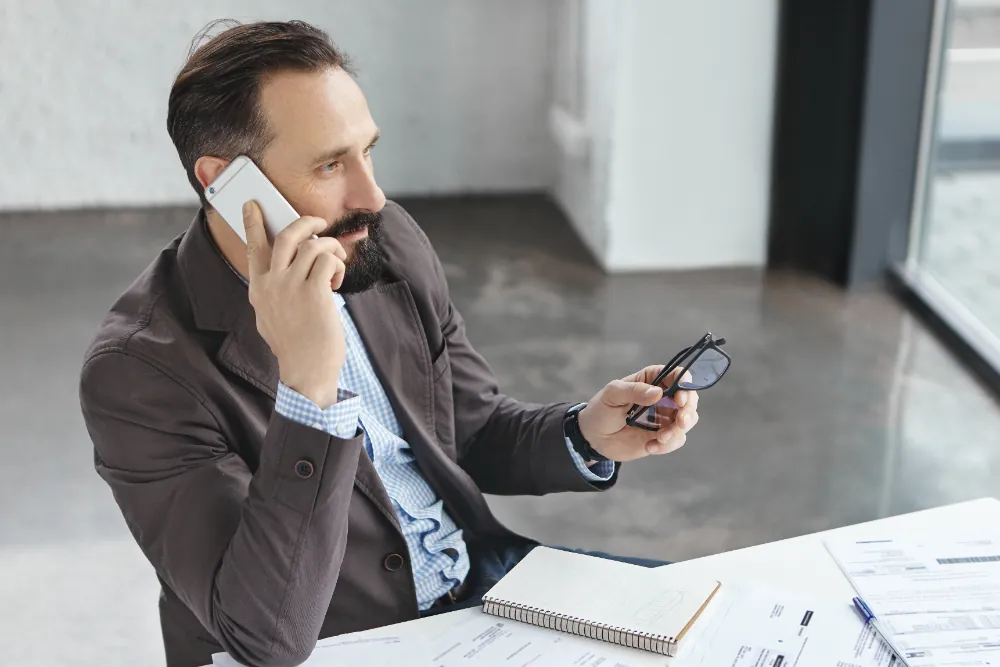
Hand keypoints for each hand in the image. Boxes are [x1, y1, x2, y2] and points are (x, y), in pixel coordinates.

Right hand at [242, 200, 346, 407]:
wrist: (306, 372)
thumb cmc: (294, 346)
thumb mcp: (270, 317)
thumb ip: (273, 293)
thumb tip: (283, 272)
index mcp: (259, 289)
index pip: (253, 248)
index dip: (253, 223)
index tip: (252, 204)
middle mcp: (271, 284)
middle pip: (287, 236)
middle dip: (306, 222)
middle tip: (319, 223)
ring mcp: (292, 287)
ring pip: (312, 245)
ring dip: (330, 248)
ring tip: (334, 264)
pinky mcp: (315, 293)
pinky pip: (327, 260)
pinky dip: (336, 264)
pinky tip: (336, 281)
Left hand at [577, 365, 699, 461]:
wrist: (593, 437)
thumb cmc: (601, 409)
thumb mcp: (612, 395)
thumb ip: (634, 392)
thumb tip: (657, 393)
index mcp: (652, 379)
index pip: (677, 375)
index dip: (685, 384)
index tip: (680, 398)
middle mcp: (663, 396)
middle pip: (689, 398)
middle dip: (688, 410)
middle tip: (679, 421)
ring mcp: (664, 417)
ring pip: (687, 420)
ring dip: (678, 430)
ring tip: (660, 438)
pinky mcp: (662, 436)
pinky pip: (676, 439)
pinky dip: (667, 445)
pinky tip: (650, 447)